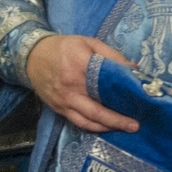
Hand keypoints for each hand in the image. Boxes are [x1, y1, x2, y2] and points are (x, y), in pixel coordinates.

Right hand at [26, 34, 140, 134]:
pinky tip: (106, 126)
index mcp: (80, 66)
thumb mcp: (88, 42)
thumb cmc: (63, 47)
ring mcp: (64, 101)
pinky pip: (78, 122)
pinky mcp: (58, 108)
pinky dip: (93, 126)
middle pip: (97, 109)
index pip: (106, 82)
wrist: (31, 57)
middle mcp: (71, 87)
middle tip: (135, 125)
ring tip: (124, 128)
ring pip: (88, 120)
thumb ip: (111, 55)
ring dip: (107, 126)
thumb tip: (133, 68)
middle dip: (117, 119)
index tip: (139, 98)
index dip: (123, 91)